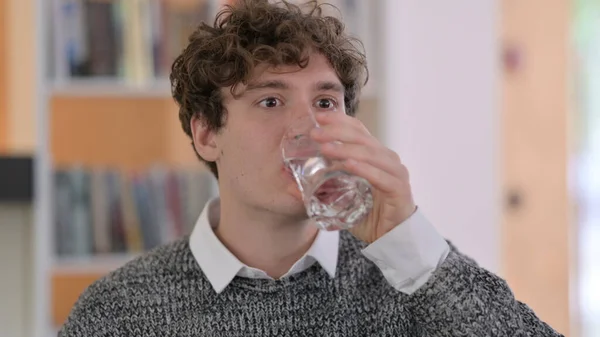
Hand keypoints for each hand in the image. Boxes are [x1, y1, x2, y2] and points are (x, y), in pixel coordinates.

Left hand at [310, 112, 416, 243]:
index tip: (318, 116)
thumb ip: (322, 186)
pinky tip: (349, 165)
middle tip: (315, 133)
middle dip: (337, 132)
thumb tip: (291, 182)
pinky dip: (364, 168)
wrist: (391, 238)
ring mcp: (395, 172)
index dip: (339, 120)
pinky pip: (380, 176)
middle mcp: (386, 158)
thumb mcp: (341, 196)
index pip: (357, 130)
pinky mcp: (399, 189)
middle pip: (362, 137)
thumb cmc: (368, 214)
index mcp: (374, 155)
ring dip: (347, 149)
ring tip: (326, 148)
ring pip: (370, 154)